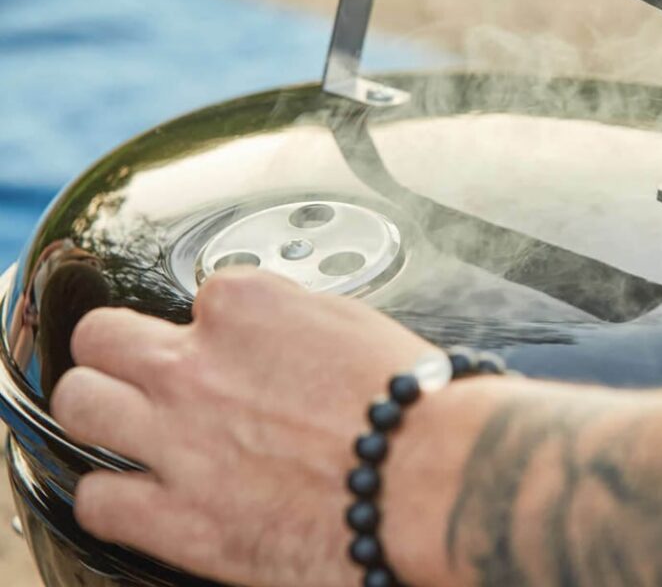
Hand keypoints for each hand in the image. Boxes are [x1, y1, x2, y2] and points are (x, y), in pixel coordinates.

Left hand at [51, 268, 434, 586]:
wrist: (430, 479)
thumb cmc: (406, 397)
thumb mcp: (345, 320)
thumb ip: (285, 313)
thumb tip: (263, 324)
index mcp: (242, 305)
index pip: (197, 297)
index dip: (218, 323)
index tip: (235, 346)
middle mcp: (196, 364)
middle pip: (103, 337)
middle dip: (119, 347)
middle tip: (141, 365)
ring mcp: (177, 438)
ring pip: (80, 403)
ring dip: (100, 406)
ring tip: (125, 419)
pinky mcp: (178, 517)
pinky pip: (98, 498)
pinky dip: (114, 491)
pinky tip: (140, 490)